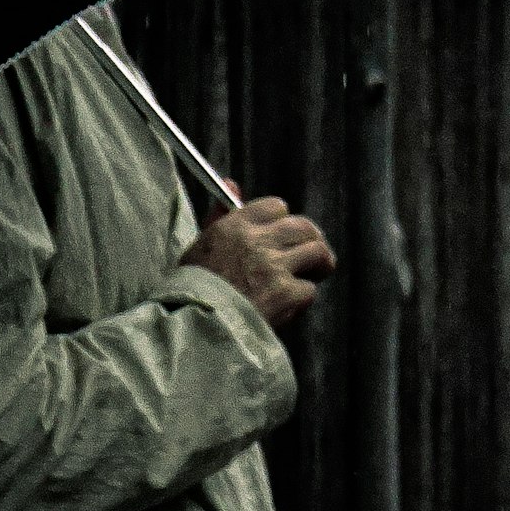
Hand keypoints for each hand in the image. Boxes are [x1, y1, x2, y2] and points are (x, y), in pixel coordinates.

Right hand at [185, 196, 335, 326]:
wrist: (190, 326)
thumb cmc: (192, 288)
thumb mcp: (200, 246)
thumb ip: (220, 215)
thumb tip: (232, 183)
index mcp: (234, 226)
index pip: (276, 207)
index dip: (283, 221)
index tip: (282, 235)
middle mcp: (257, 241)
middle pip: (304, 227)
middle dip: (311, 240)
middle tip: (310, 256)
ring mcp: (273, 267)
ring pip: (317, 252)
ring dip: (319, 265)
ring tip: (314, 275)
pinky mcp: (285, 293)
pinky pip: (308, 290)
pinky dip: (301, 299)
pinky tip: (288, 306)